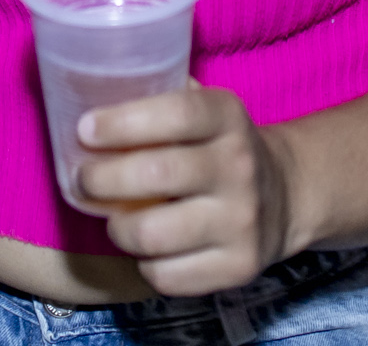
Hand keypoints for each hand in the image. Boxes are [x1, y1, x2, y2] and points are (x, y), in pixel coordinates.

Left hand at [75, 84, 290, 296]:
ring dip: (118, 228)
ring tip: (114, 220)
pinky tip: (148, 249)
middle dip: (102, 179)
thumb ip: (159, 99)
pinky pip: (166, 276)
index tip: (85, 130)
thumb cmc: (218, 148)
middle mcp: (240, 168)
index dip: (123, 123)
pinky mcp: (238, 267)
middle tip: (84, 180)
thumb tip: (89, 92)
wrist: (283, 196)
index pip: (175, 115)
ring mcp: (242, 222)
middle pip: (155, 174)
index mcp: (229, 118)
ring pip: (152, 234)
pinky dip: (144, 264)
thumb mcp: (204, 110)